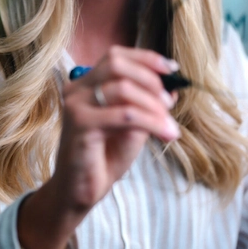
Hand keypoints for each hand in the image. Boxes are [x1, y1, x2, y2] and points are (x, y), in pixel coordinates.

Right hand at [16, 46, 178, 248]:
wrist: (79, 192)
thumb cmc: (104, 157)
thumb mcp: (131, 125)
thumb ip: (145, 104)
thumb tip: (171, 87)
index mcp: (87, 84)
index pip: (116, 56)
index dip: (146, 58)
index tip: (171, 69)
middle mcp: (77, 89)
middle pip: (117, 64)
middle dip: (149, 79)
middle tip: (168, 101)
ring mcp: (76, 105)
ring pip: (123, 89)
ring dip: (154, 105)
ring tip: (169, 124)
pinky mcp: (80, 125)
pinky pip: (124, 115)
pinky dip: (151, 121)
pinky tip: (166, 133)